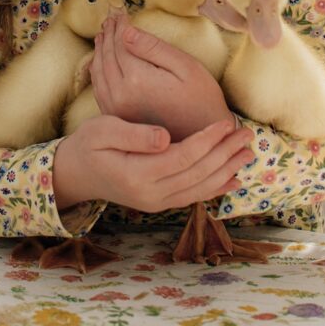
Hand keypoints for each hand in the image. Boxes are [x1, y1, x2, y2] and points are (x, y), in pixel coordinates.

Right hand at [53, 113, 254, 212]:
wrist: (76, 173)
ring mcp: (156, 202)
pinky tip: (233, 179)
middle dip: (225, 153)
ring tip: (247, 152)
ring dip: (226, 170)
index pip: (183, 157)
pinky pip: (193, 197)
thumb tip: (165, 138)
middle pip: (197, 174)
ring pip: (200, 188)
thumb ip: (133, 134)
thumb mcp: (102, 130)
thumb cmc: (88, 144)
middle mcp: (151, 194)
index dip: (207, 141)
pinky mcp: (160, 203)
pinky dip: (216, 188)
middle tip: (247, 134)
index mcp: (138, 174)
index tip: (225, 122)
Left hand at [90, 13, 234, 141]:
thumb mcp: (185, 66)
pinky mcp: (117, 117)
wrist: (203, 135)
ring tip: (104, 34)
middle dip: (108, 34)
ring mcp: (116, 108)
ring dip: (100, 50)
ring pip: (99, 72)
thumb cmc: (201, 97)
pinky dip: (97, 71)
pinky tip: (99, 61)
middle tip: (110, 18)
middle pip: (107, 56)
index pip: (120, 44)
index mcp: (137, 79)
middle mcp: (121, 95)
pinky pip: (99, 89)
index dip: (120, 26)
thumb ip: (154, 48)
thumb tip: (127, 31)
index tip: (121, 12)